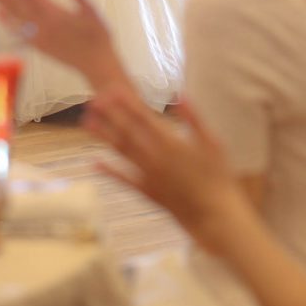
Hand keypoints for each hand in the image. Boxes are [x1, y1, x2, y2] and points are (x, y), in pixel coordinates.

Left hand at [0, 0, 124, 88]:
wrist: (96, 64)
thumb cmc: (98, 35)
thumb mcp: (93, 11)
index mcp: (54, 13)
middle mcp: (42, 24)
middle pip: (16, 2)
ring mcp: (38, 35)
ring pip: (14, 15)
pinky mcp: (39, 45)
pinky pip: (18, 31)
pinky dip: (7, 21)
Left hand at [85, 88, 240, 251]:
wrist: (214, 215)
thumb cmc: (218, 176)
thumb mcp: (212, 142)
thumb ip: (194, 118)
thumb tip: (180, 94)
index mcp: (171, 143)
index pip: (143, 118)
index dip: (126, 103)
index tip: (112, 90)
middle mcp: (155, 158)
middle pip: (127, 132)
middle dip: (109, 115)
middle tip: (92, 100)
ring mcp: (149, 176)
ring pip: (122, 153)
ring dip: (103, 136)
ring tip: (87, 123)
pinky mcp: (148, 192)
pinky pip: (124, 180)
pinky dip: (109, 171)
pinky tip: (94, 163)